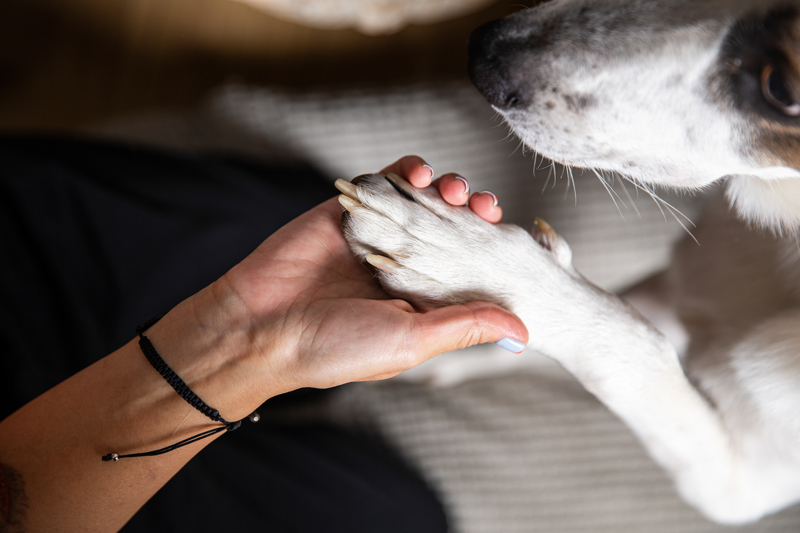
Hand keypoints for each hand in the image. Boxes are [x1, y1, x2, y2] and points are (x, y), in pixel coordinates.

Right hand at [156, 157, 526, 417]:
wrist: (259, 327)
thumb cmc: (335, 347)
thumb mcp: (409, 343)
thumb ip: (464, 327)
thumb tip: (523, 329)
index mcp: (419, 299)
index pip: (466, 266)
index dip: (489, 249)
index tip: (509, 235)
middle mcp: (401, 266)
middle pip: (449, 228)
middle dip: (474, 214)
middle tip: (486, 208)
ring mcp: (375, 236)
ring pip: (422, 201)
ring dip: (445, 189)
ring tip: (456, 190)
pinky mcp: (346, 211)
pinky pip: (383, 182)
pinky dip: (404, 171)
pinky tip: (420, 173)